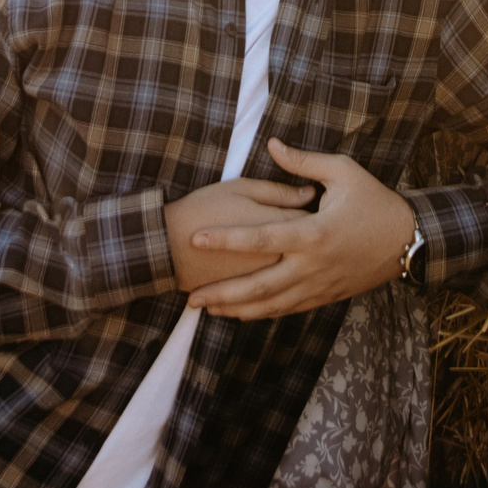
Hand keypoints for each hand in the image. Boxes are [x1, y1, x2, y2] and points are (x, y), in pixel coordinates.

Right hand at [163, 177, 315, 292]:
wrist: (169, 245)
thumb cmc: (205, 209)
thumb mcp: (242, 188)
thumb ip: (279, 191)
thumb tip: (309, 193)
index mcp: (282, 227)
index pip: (314, 219)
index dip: (317, 210)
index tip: (318, 204)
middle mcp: (282, 257)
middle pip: (312, 252)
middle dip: (316, 242)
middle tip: (313, 231)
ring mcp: (268, 280)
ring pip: (298, 278)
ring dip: (304, 270)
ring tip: (304, 258)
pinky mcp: (254, 296)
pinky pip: (279, 299)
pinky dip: (286, 290)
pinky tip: (287, 284)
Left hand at [182, 140, 415, 319]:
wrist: (409, 242)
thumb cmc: (375, 202)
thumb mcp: (344, 172)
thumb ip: (303, 162)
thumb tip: (271, 144)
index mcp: (313, 234)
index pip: (260, 239)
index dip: (226, 240)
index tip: (196, 237)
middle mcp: (312, 265)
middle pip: (259, 286)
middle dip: (223, 293)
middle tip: (191, 295)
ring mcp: (318, 286)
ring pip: (271, 305)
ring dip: (237, 309)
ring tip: (207, 309)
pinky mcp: (325, 296)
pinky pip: (288, 309)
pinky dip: (262, 313)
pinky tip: (242, 313)